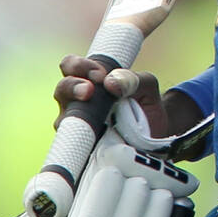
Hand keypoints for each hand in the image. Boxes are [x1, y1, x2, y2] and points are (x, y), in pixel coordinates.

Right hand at [55, 55, 203, 149]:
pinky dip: (81, 144)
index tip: (100, 75)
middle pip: (62, 89)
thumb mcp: (147, 87)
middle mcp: (76, 102)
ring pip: (63, 120)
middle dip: (73, 86)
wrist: (155, 138)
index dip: (80, 66)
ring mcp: (76, 127)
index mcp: (88, 80)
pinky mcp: (81, 150)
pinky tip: (95, 141)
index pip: (70, 66)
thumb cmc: (145, 105)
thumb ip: (132, 79)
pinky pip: (73, 148)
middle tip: (90, 90)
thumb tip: (110, 82)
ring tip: (93, 117)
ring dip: (76, 116)